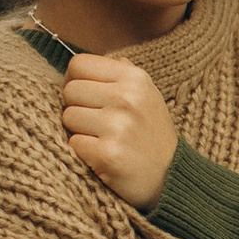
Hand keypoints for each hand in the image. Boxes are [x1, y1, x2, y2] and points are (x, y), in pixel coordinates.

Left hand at [60, 55, 177, 209]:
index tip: (86, 97)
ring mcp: (117, 126)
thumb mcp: (147, 96)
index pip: (79, 64)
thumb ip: (122, 75)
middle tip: (96, 123)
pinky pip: (73, 143)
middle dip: (76, 107)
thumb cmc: (152, 135)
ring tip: (101, 139)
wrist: (170, 177)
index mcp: (135, 78)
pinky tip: (102, 155)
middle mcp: (127, 97)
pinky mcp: (107, 153)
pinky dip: (82, 152)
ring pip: (68, 117)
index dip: (75, 80)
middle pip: (70, 90)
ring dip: (78, 131)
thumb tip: (99, 61)